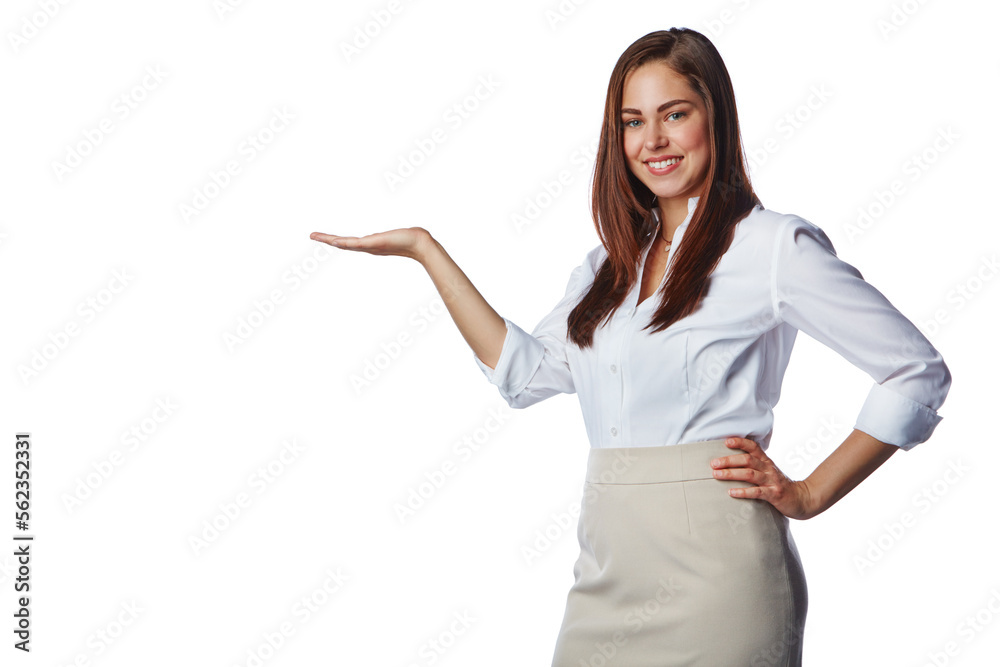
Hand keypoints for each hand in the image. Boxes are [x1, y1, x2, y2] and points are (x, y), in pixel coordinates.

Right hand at [309, 227, 432, 261]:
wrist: (419, 243)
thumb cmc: (410, 238)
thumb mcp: (395, 234)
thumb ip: (390, 234)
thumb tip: (392, 232)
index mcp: (369, 244)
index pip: (348, 242)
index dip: (335, 240)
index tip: (324, 237)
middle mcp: (367, 247)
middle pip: (342, 244)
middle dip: (326, 239)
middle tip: (311, 235)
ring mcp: (369, 246)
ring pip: (345, 244)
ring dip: (330, 240)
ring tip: (316, 236)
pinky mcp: (374, 244)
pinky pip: (355, 243)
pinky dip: (344, 243)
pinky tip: (335, 241)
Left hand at [710, 437, 816, 519]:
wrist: (802, 499)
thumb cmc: (779, 485)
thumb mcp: (768, 471)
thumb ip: (754, 465)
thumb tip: (730, 461)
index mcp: (766, 461)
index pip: (753, 447)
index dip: (740, 442)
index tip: (725, 442)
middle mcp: (768, 468)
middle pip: (747, 460)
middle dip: (729, 460)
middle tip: (714, 463)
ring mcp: (771, 481)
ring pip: (750, 474)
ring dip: (732, 474)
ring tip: (717, 475)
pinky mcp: (774, 495)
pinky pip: (757, 492)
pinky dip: (743, 491)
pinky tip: (731, 492)